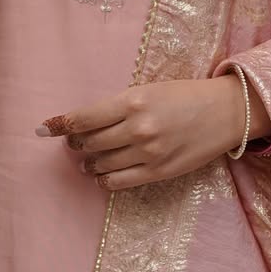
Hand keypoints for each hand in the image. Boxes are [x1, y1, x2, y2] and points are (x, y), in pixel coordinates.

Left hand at [34, 78, 253, 190]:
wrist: (225, 113)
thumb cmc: (185, 96)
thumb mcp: (149, 90)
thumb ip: (118, 106)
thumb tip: (84, 124)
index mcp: (133, 100)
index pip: (84, 118)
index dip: (61, 124)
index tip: (45, 128)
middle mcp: (138, 127)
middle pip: (89, 142)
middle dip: (76, 143)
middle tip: (74, 142)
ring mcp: (148, 152)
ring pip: (100, 164)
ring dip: (88, 163)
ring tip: (88, 160)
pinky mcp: (158, 172)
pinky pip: (118, 182)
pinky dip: (103, 179)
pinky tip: (102, 174)